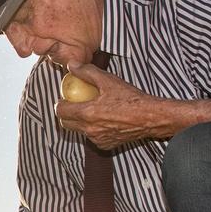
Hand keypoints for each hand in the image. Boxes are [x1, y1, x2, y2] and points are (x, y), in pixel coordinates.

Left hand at [54, 62, 171, 148]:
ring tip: (90, 111)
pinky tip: (103, 120)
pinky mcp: (106, 145)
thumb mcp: (108, 81)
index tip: (64, 98)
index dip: (60, 104)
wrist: (150, 118)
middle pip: (66, 124)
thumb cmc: (131, 99)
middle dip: (66, 115)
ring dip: (80, 122)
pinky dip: (94, 130)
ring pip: (80, 131)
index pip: (61, 112)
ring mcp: (97, 139)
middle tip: (73, 105)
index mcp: (87, 114)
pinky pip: (93, 138)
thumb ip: (87, 72)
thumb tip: (71, 66)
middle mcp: (89, 130)